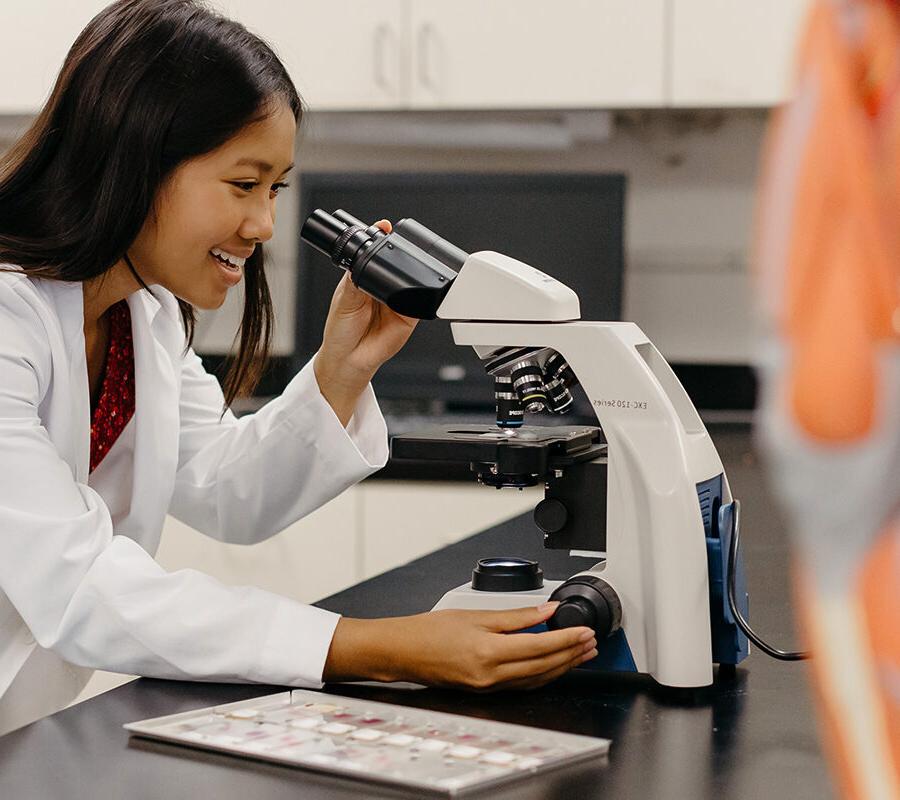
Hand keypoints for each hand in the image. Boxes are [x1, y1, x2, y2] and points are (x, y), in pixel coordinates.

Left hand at [314, 220, 417, 424]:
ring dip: (407, 278)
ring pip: (409, 280)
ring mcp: (397, 301)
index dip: (380, 239)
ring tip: (392, 288)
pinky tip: (405, 301)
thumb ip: (357, 280)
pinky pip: (420, 302)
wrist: (349, 361)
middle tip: (392, 254)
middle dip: (396, 258)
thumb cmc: (340, 332)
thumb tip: (366, 261)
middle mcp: (382, 288)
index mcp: (362, 279)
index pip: (374, 254)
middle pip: (394, 264)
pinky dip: (418, 298)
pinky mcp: (410, 316)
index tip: (384, 227)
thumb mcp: (344, 300)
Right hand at [323, 603, 597, 690]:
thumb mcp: (475, 614)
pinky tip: (552, 665)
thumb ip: (515, 616)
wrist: (403, 651)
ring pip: (536, 678)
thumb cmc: (430, 631)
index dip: (566, 639)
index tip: (584, 631)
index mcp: (489, 652)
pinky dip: (542, 674)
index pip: (540, 646)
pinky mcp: (485, 689)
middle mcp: (491, 674)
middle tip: (591, 642)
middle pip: (543, 666)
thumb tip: (545, 610)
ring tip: (580, 654)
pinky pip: (522, 684)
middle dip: (571, 654)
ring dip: (561, 666)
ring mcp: (488, 686)